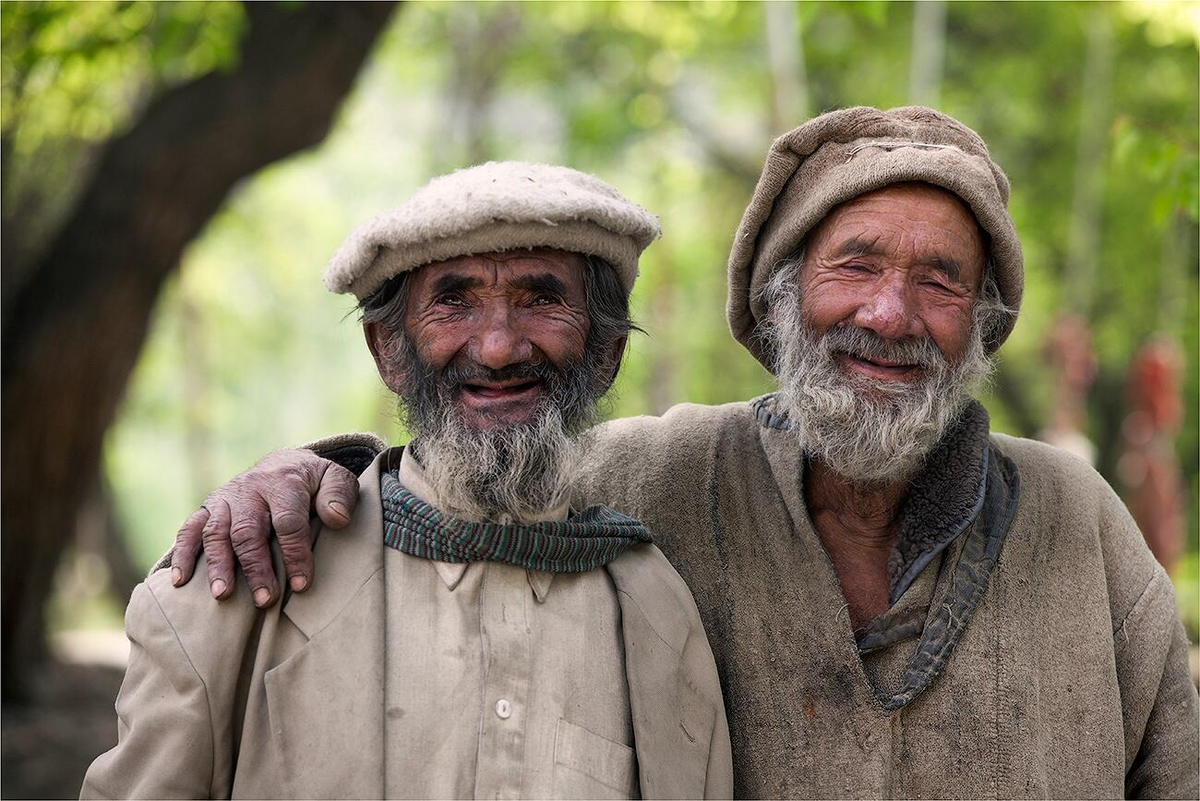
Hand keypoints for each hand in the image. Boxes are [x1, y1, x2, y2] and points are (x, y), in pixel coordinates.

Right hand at [171, 449, 358, 606]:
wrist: (284, 464)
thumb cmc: (314, 482)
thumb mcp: (335, 479)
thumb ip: (339, 495)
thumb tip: (336, 519)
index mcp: (284, 482)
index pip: (288, 521)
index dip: (294, 554)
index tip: (301, 585)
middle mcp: (250, 489)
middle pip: (249, 531)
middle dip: (256, 567)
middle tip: (265, 599)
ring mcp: (225, 499)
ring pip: (217, 532)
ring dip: (219, 565)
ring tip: (223, 595)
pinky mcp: (208, 508)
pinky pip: (189, 529)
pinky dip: (183, 553)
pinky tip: (181, 581)